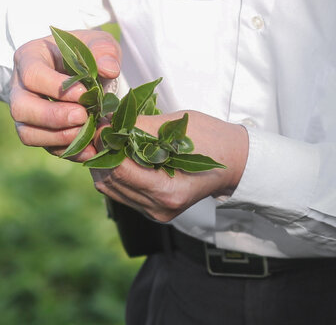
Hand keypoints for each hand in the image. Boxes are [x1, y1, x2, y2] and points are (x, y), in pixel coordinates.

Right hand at [9, 30, 120, 161]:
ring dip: (58, 137)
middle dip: (52, 117)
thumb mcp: (97, 42)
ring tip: (87, 133)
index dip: (55, 87)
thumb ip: (104, 50)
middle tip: (83, 116)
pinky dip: (68, 151)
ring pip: (27, 133)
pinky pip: (45, 148)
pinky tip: (90, 150)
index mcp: (29, 57)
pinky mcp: (38, 132)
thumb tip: (109, 69)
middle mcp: (19, 87)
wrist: (83, 72)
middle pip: (20, 108)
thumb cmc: (85, 52)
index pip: (32, 74)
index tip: (84, 93)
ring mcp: (25, 113)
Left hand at [90, 111, 248, 221]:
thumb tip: (107, 123)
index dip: (105, 146)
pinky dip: (114, 172)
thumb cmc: (213, 140)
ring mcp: (155, 212)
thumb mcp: (177, 126)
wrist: (235, 161)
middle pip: (110, 182)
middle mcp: (158, 208)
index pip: (120, 171)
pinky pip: (121, 192)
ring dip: (104, 164)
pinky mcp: (152, 209)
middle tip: (100, 130)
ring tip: (107, 141)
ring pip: (110, 189)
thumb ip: (139, 127)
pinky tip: (117, 154)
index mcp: (168, 192)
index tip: (101, 125)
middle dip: (100, 155)